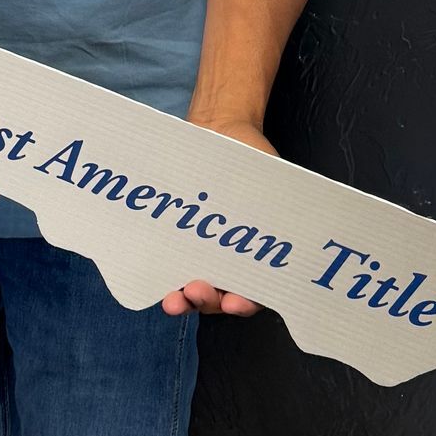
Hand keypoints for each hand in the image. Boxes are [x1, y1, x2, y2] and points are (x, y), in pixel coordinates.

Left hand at [161, 114, 274, 316]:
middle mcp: (226, 260)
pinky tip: (152, 273)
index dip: (244, 304)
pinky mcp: (173, 240)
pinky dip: (160, 272)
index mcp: (254, 254)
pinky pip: (166, 262)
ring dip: (180, 298)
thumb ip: (275, 206)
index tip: (235, 302)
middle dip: (206, 300)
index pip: (252, 294)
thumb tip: (283, 224)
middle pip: (217, 297)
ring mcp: (198, 252)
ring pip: (189, 287)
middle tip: (197, 290)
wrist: (222, 131)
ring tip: (172, 298)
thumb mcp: (271, 183)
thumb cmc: (254, 161)